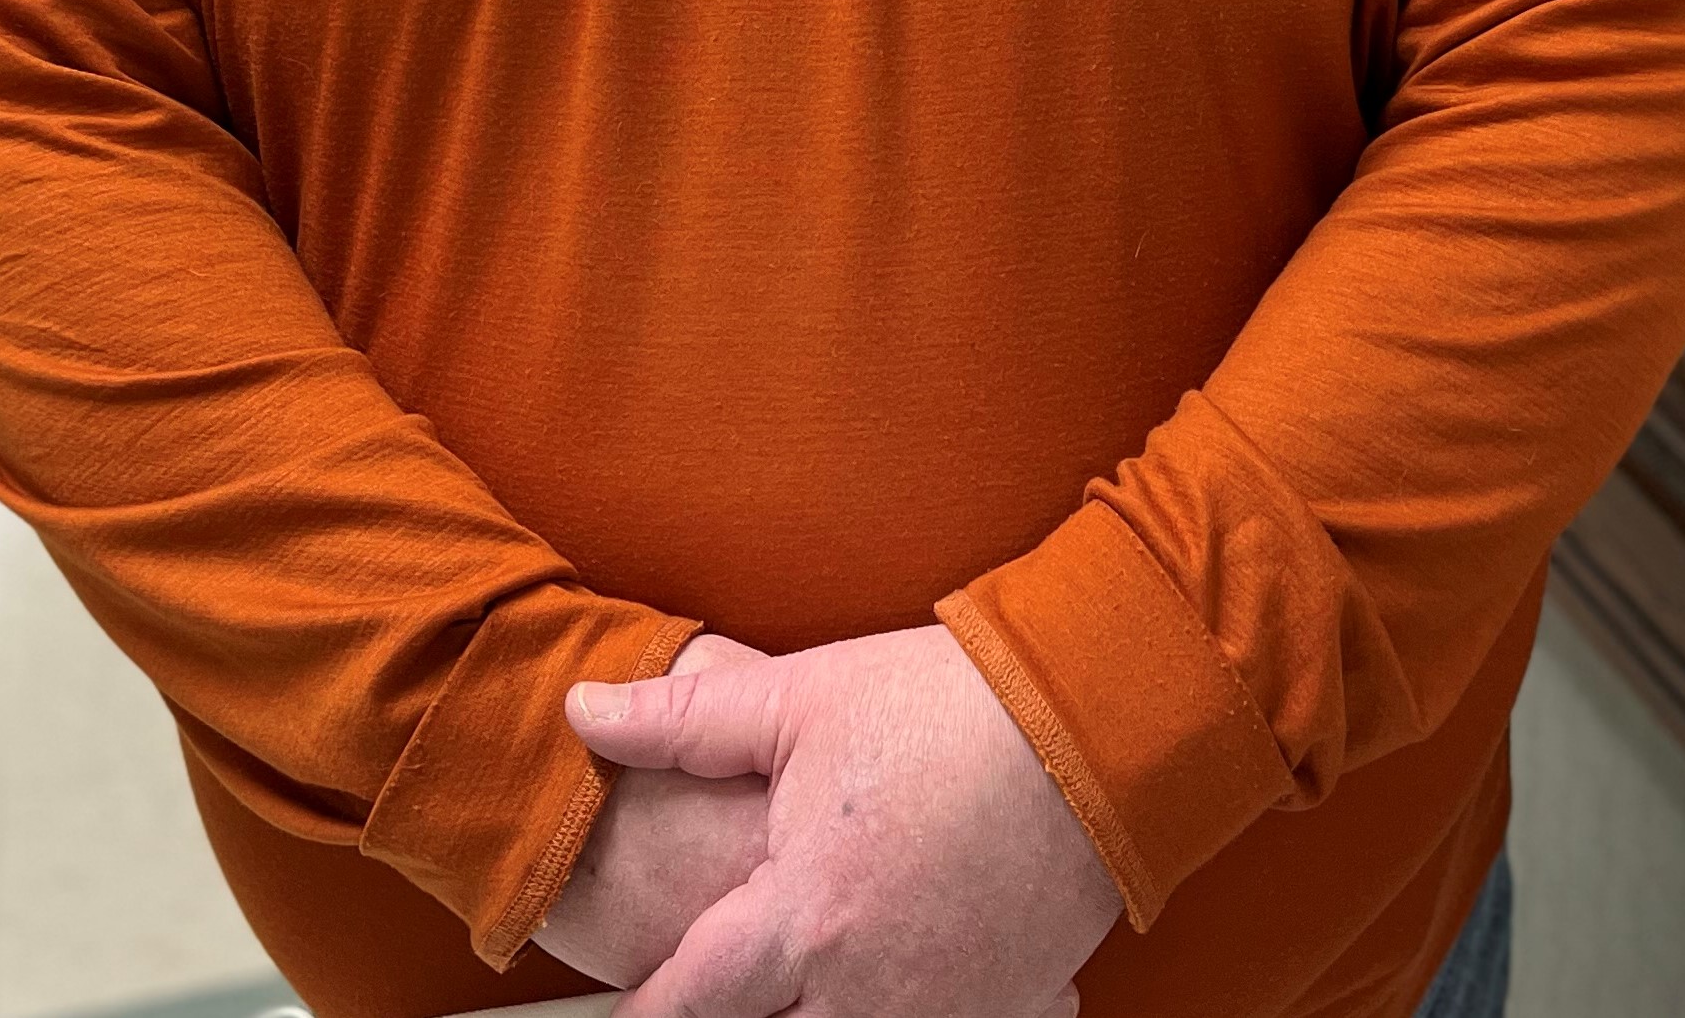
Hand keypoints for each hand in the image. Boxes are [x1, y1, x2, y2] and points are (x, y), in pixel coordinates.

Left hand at [566, 623, 1119, 1017]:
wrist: (1100, 721)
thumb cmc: (950, 705)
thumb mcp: (802, 697)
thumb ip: (681, 721)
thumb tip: (584, 711)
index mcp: (801, 915)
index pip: (689, 1002)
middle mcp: (863, 986)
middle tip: (729, 996)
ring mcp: (942, 1010)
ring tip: (808, 993)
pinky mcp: (1008, 1008)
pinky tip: (913, 994)